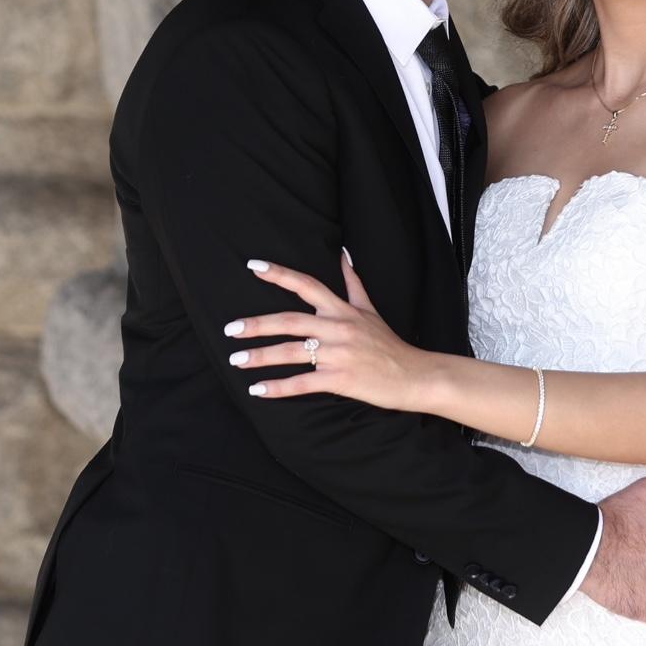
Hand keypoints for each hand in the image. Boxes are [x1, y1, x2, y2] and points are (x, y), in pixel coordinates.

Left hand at [227, 253, 426, 409]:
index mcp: (342, 309)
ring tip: (237, 360)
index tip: (253, 266)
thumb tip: (343, 255)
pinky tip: (258, 390)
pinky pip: (303, 383)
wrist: (414, 375)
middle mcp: (338, 328)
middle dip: (257, 325)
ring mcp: (338, 354)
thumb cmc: (389, 343)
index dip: (279, 274)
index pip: (306, 285)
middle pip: (289, 321)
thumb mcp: (371, 309)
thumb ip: (353, 283)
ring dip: (260, 357)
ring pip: (291, 352)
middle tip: (230, 329)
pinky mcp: (340, 379)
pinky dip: (278, 388)